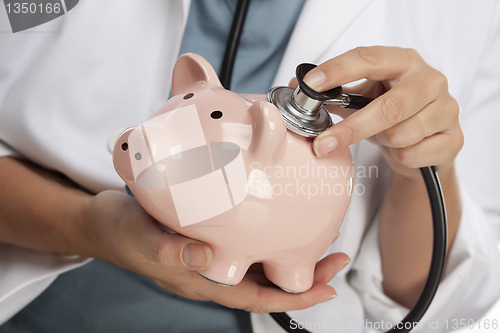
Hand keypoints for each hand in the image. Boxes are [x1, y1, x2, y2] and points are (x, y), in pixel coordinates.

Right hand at [82, 190, 348, 312]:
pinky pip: (245, 239)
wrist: (103, 222)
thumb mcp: (143, 240)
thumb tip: (208, 257)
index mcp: (203, 280)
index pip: (258, 297)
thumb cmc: (122, 233)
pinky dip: (268, 232)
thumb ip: (171, 250)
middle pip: (267, 280)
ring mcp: (212, 253)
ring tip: (318, 236)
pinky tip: (278, 216)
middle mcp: (214, 270)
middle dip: (304, 274)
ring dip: (291, 252)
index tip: (327, 288)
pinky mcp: (209, 234)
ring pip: (260, 260)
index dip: (295, 298)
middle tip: (335, 256)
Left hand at [304, 46, 462, 177]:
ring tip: (383, 137)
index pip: (368, 58)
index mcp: (404, 62)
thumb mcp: (365, 98)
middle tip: (322, 144)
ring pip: (400, 135)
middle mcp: (430, 80)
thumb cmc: (393, 114)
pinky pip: (413, 155)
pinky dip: (400, 157)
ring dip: (382, 142)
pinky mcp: (454, 138)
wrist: (427, 143)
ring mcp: (447, 109)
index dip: (337, 71)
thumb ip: (335, 92)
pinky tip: (403, 149)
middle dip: (351, 129)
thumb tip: (295, 86)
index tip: (311, 85)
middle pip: (388, 107)